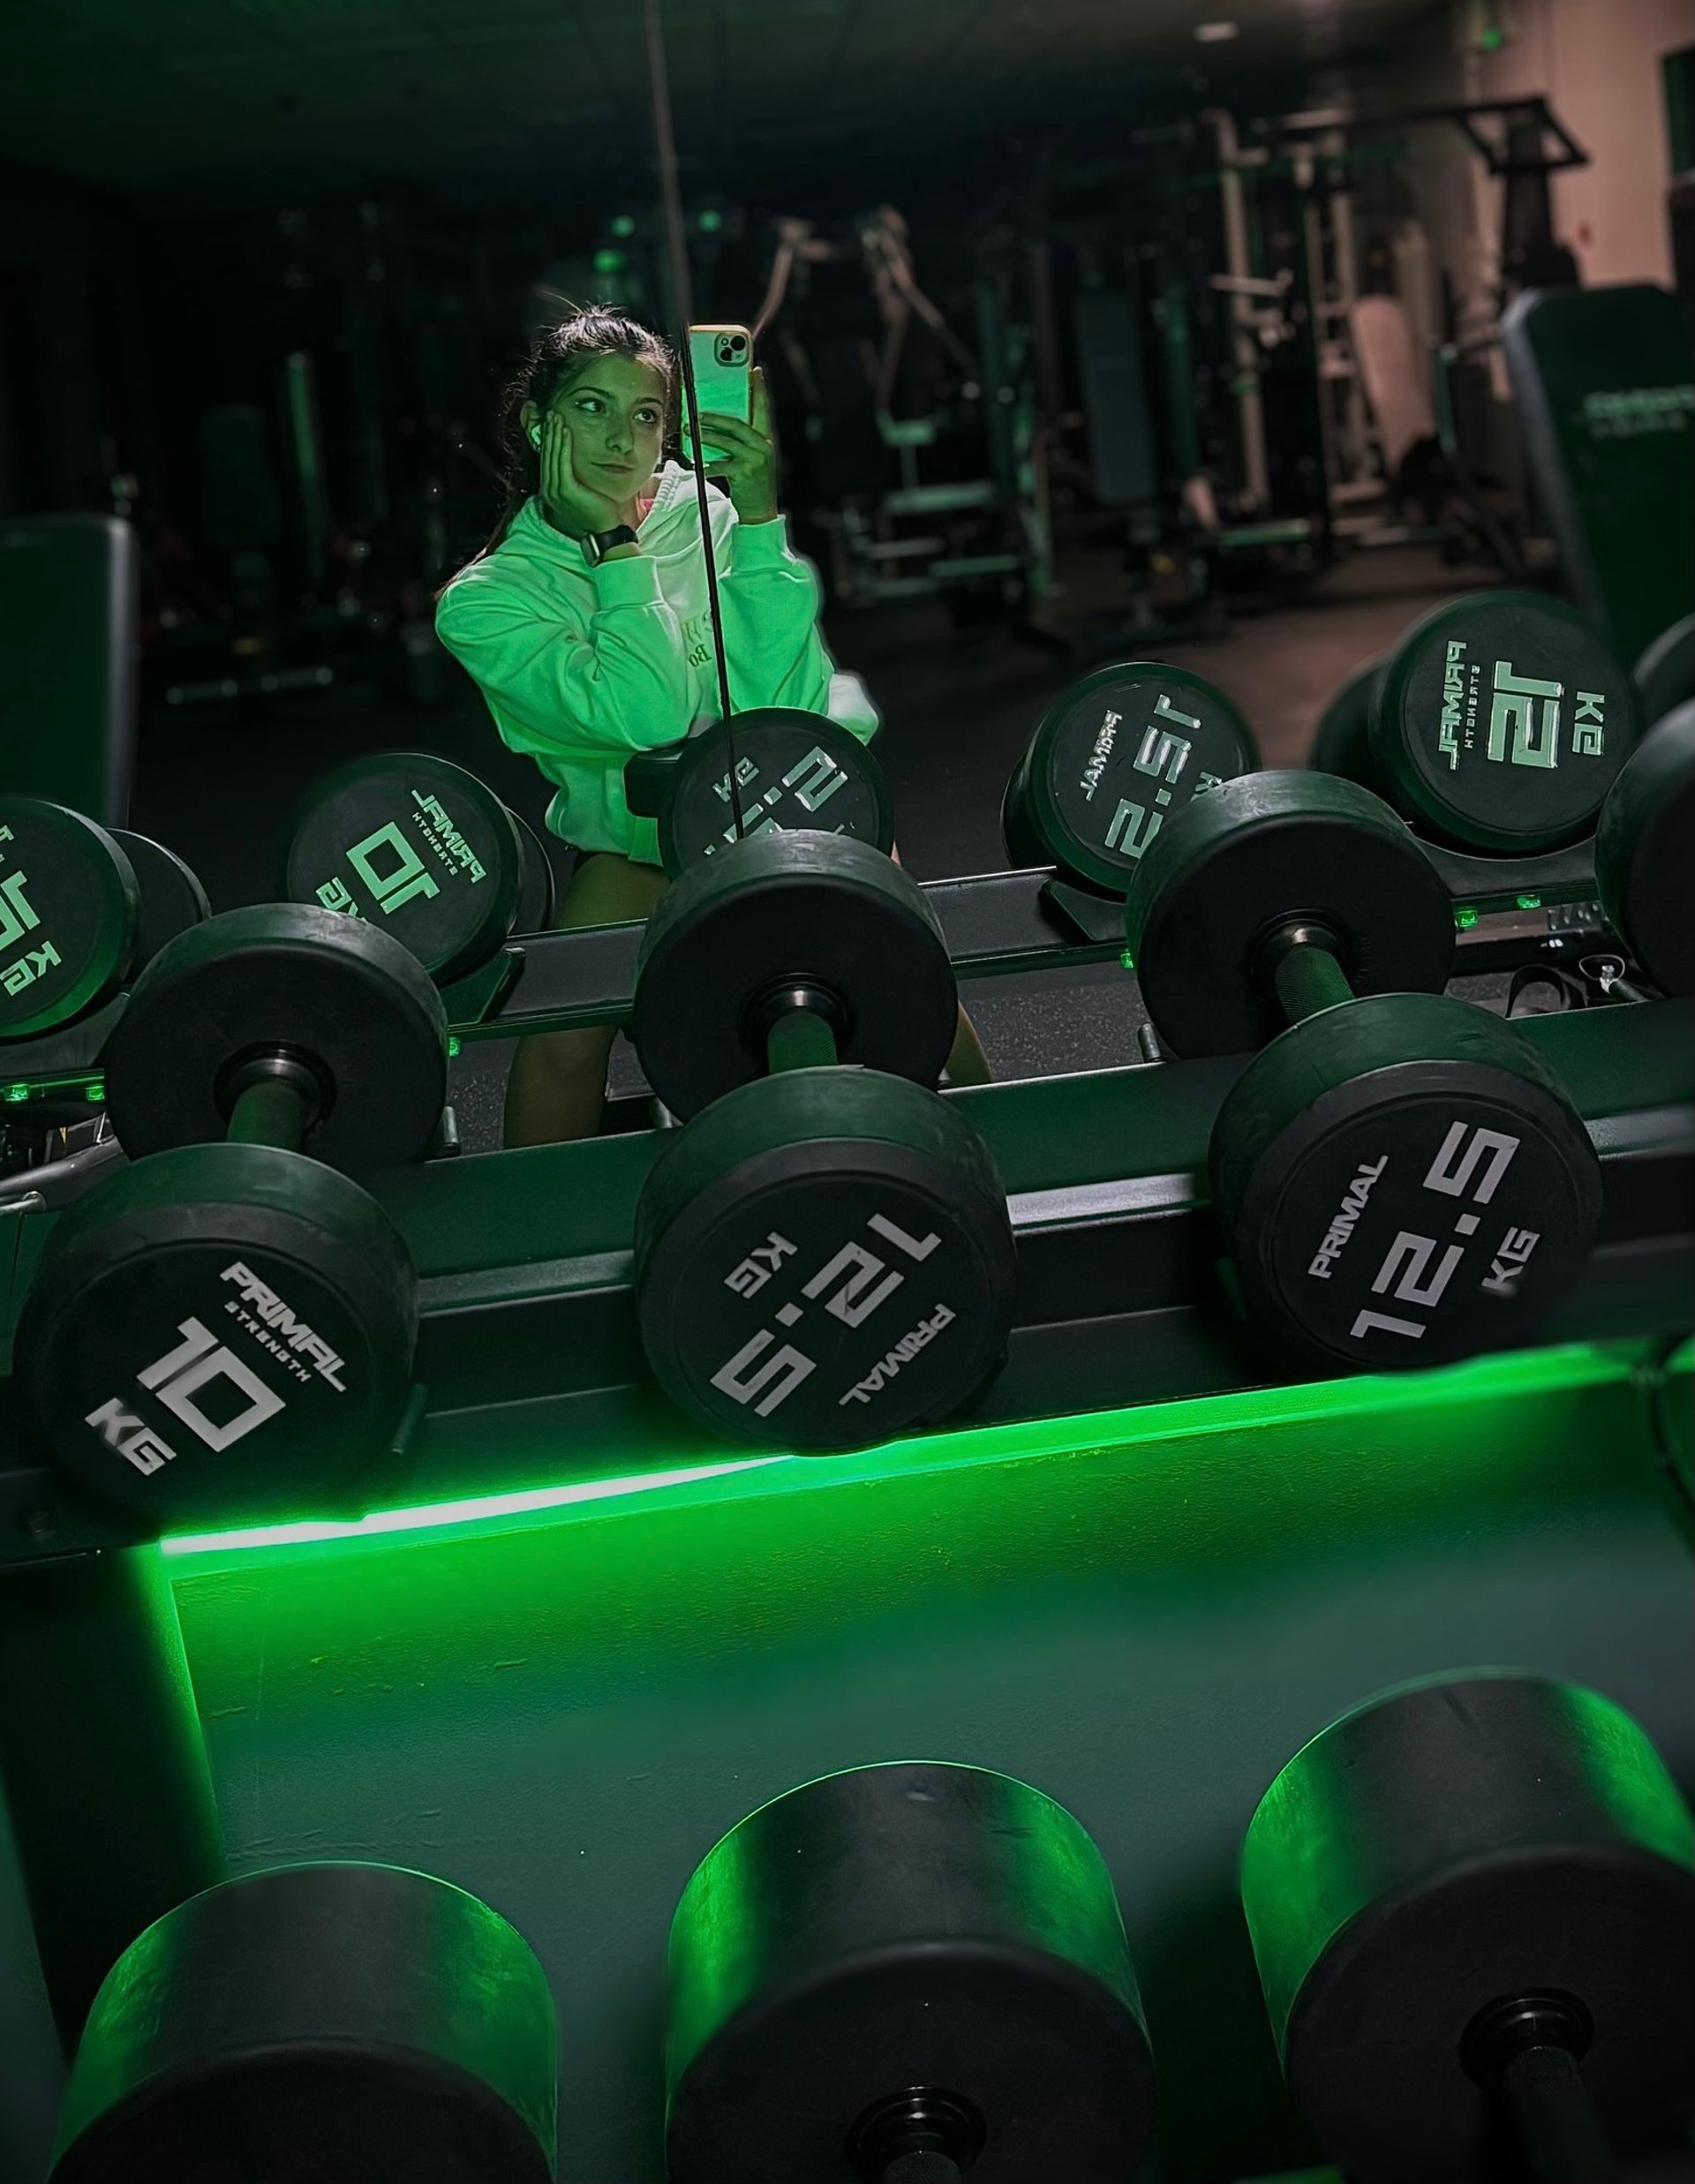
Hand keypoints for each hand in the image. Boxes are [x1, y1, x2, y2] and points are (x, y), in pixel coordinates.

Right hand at [538, 413, 626, 537]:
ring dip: (555, 434)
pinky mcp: (566, 490)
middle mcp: (549, 491)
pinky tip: (566, 431)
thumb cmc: (596, 511)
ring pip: (553, 456)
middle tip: (551, 412)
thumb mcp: (580, 491)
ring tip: (557, 416)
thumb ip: (572, 477)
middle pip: (547, 454)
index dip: (548, 439)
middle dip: (549, 432)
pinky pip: (563, 462)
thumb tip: (572, 460)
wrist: (604, 530)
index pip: (546, 459)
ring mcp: (556, 491)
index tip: (551, 422)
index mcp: (550, 491)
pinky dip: (564, 445)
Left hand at [699, 367, 778, 523]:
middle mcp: (763, 446)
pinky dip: (709, 466)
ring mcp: (754, 460)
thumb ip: (743, 440)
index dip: (760, 389)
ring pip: (727, 442)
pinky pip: (721, 465)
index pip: (763, 409)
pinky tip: (701, 467)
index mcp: (765, 439)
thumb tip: (717, 425)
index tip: (755, 371)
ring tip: (693, 432)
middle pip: (737, 424)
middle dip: (715, 418)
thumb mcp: (753, 457)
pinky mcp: (744, 474)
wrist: (760, 510)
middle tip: (698, 415)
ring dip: (707, 437)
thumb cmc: (752, 481)